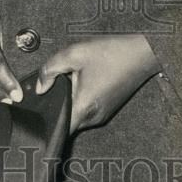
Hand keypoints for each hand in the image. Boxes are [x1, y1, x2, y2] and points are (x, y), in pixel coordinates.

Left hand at [36, 34, 160, 133]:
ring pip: (77, 114)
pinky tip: (88, 80)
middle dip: (59, 104)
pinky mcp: (108, 109)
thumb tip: (39, 86)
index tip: (39, 115)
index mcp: (84, 106)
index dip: (46, 124)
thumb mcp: (74, 53)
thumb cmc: (112, 52)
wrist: (142, 52)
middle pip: (66, 120)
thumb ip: (50, 69)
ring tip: (77, 78)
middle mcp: (94, 117)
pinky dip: (82, 99)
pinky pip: (88, 110)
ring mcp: (103, 115)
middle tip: (61, 83)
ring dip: (72, 100)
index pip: (59, 129)